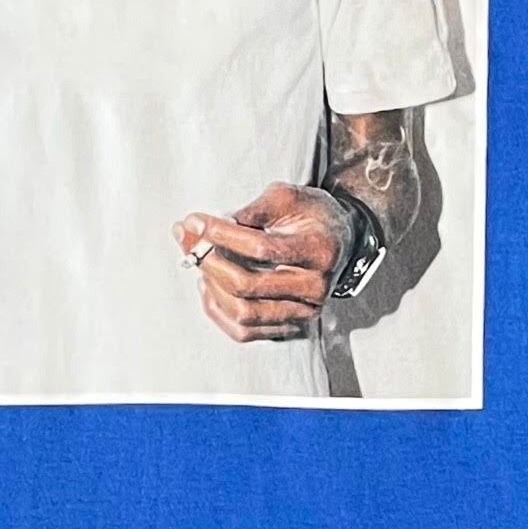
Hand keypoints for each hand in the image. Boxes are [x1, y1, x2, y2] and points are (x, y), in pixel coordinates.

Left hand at [174, 184, 351, 342]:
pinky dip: (217, 310)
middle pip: (247, 285)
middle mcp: (314, 287)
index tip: (195, 220)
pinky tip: (208, 285)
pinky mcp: (290, 326)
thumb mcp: (287, 197)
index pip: (261, 248)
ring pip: (243, 313)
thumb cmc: (311, 216)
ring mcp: (303, 312)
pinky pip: (244, 331)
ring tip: (197, 259)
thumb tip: (210, 227)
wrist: (340, 241)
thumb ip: (253, 209)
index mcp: (318, 250)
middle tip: (187, 238)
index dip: (222, 234)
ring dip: (210, 286)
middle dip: (208, 260)